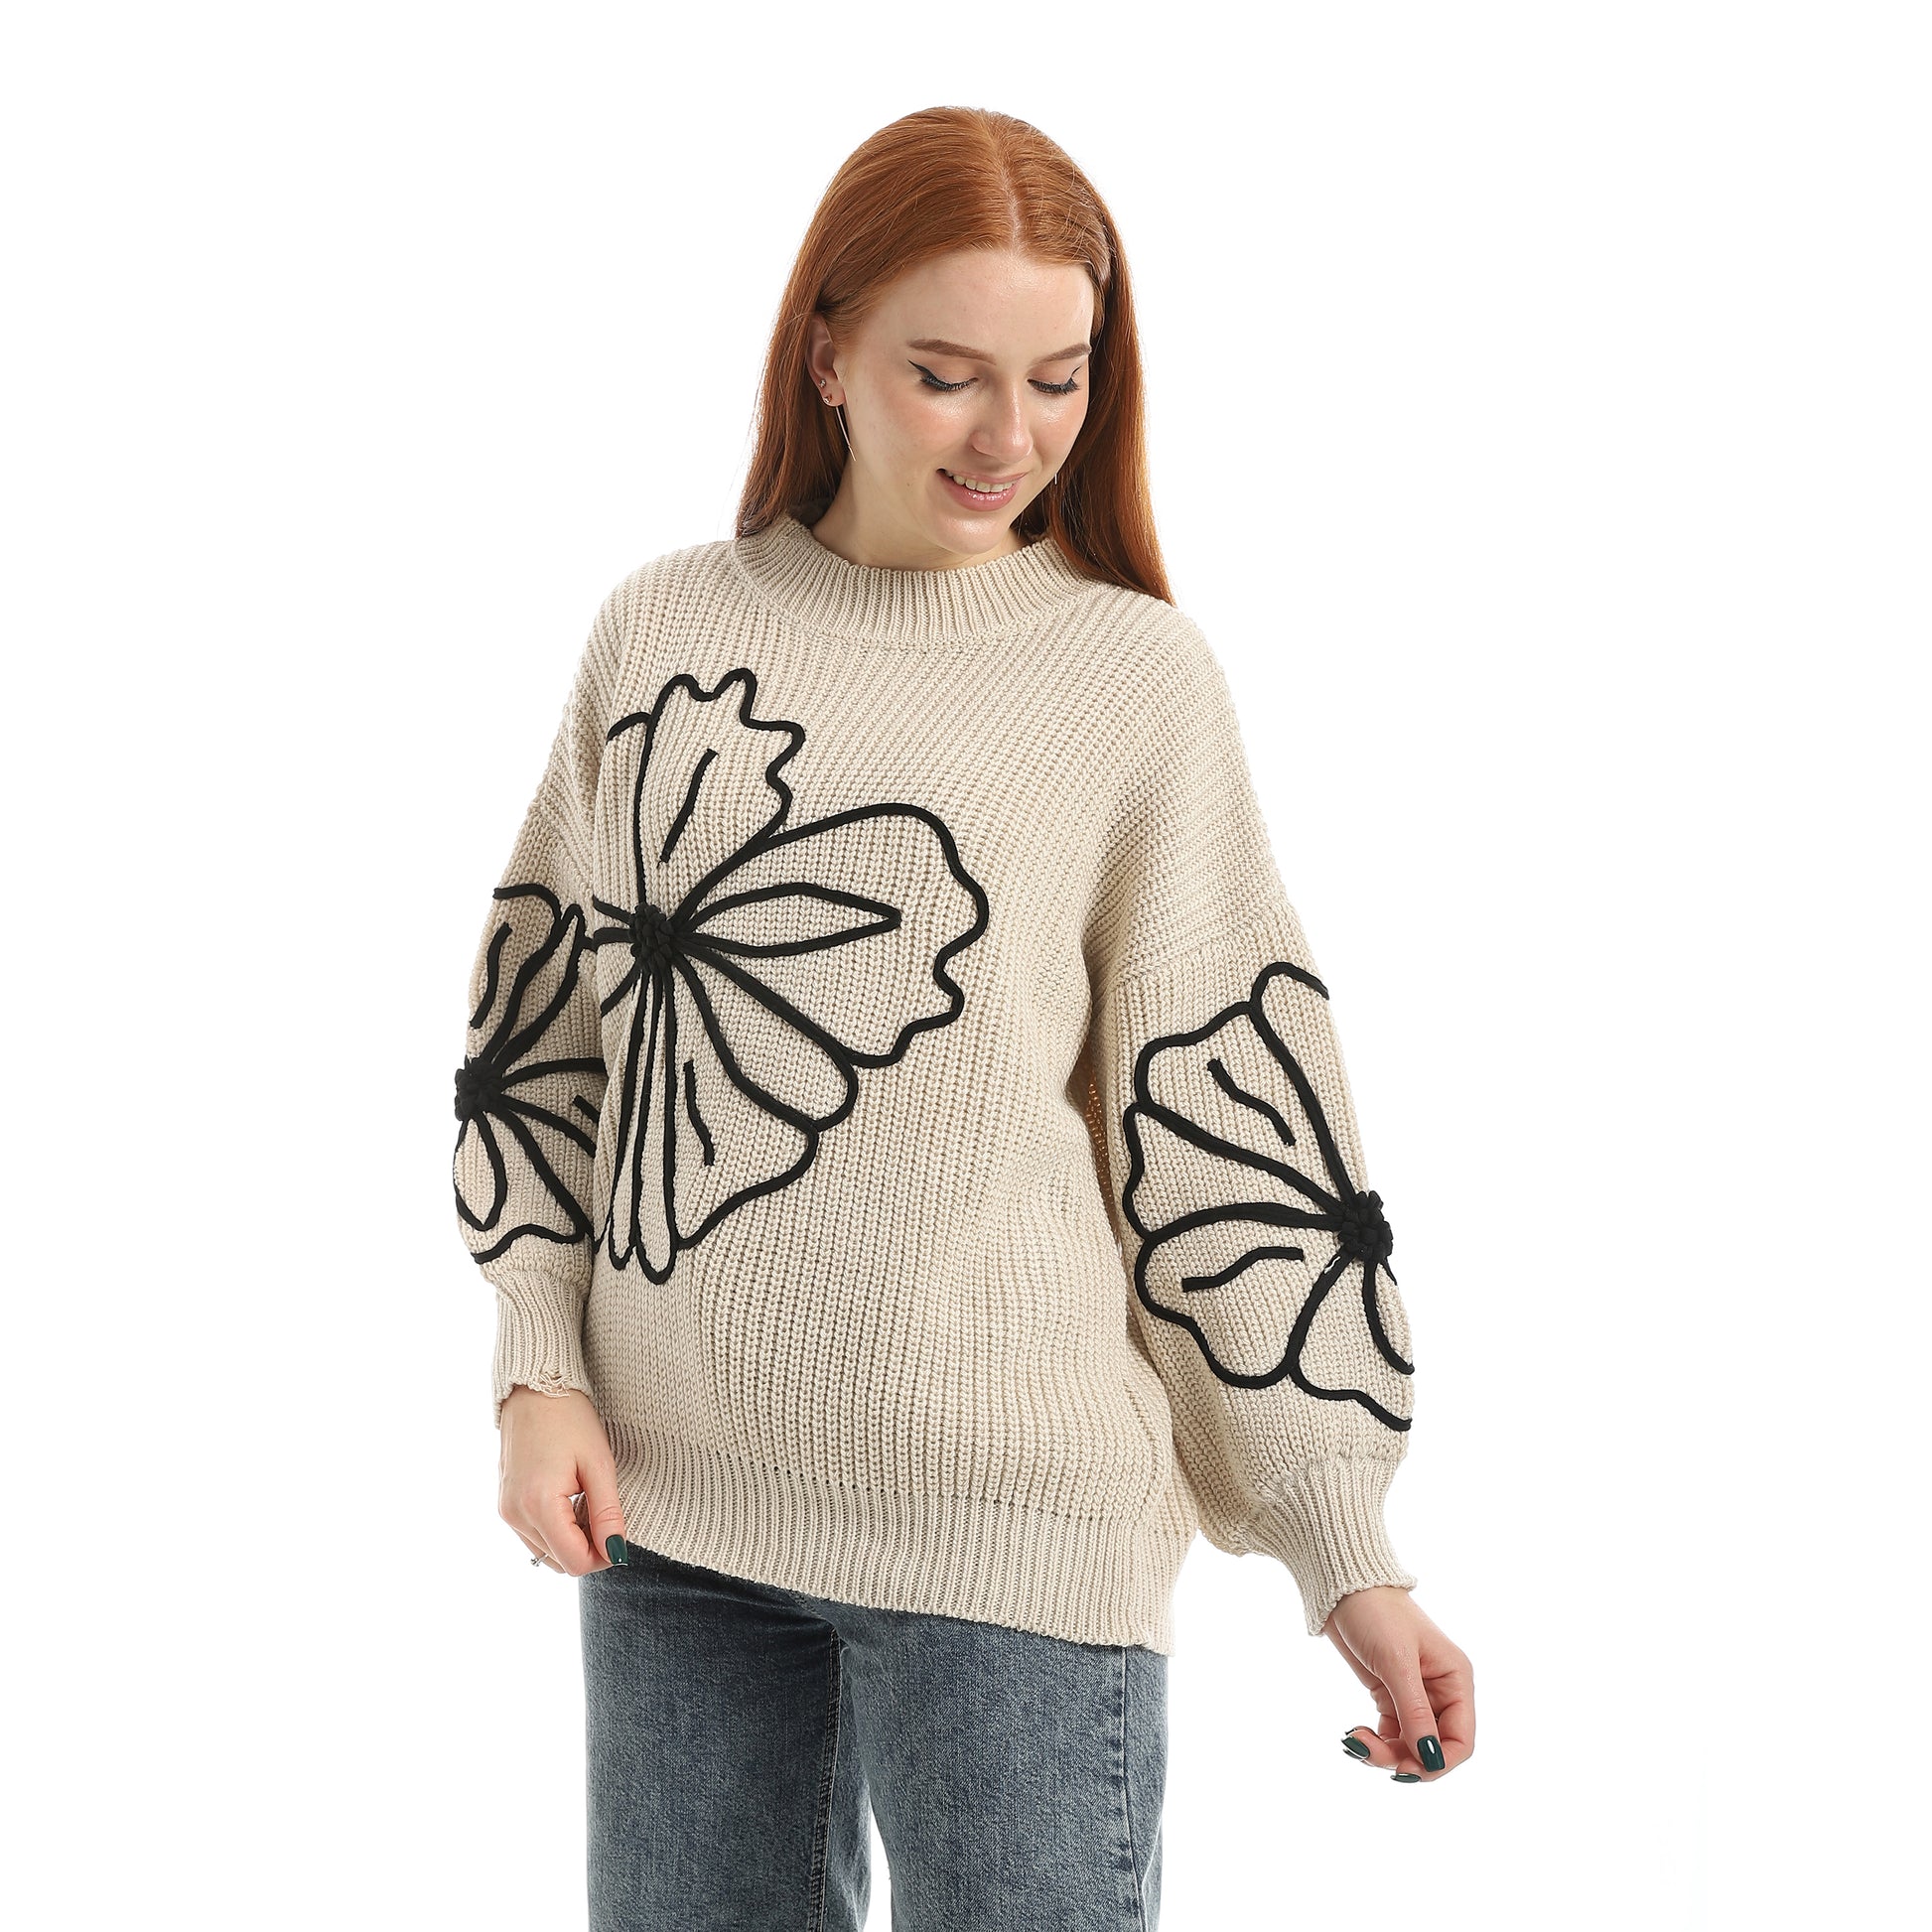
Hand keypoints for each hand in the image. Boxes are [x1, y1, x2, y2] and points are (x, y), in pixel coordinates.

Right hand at [498, 1385, 627, 1575]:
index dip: (604, 1557)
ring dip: (571, 1541)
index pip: (574, 1562)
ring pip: (545, 1552)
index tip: (620, 1536)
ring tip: (589, 1504)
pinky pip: (533, 1535)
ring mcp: (506, 1510)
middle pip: (558, 1562)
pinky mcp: (505, 1503)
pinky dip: (555, 1530)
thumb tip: (616, 1552)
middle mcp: (515, 1515)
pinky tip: (571, 1502)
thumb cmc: (570, 1419)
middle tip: (608, 1518)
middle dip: (588, 1550)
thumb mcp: (598, 1465)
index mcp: (538, 1505)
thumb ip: (607, 1514)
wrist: (534, 1388)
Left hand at [1324, 1584, 1473, 1780]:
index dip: (1438, 1762)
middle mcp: (1441, 1692)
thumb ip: (1415, 1712)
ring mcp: (1416, 1695)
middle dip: (1404, 1759)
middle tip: (1368, 1751)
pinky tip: (1355, 1735)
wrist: (1342, 1587)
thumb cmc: (1376, 1614)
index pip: (1461, 1740)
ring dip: (1385, 1753)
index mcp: (1456, 1681)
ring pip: (1410, 1745)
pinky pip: (1391, 1735)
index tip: (1406, 1770)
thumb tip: (1430, 1758)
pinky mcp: (1391, 1695)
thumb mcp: (1397, 1663)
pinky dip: (1376, 1742)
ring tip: (1356, 1740)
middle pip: (1433, 1747)